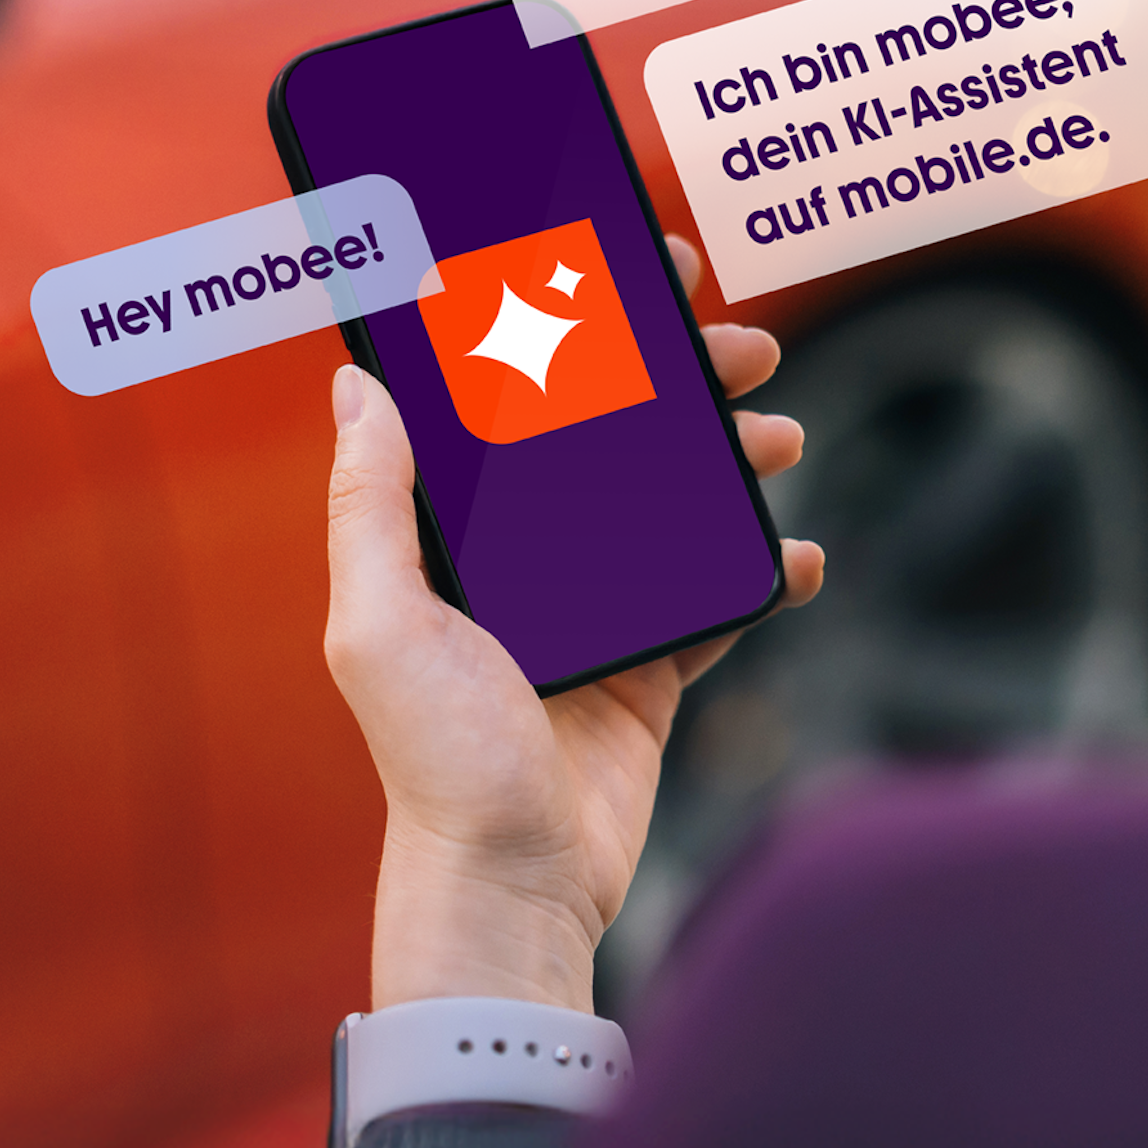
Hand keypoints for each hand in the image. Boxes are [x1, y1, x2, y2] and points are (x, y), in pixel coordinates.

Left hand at [323, 234, 823, 1015]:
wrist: (515, 883)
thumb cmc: (436, 761)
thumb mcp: (379, 621)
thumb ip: (371, 503)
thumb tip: (356, 380)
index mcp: (456, 535)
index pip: (506, 400)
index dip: (557, 324)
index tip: (611, 264)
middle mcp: (524, 560)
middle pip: (608, 432)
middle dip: (674, 374)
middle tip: (731, 338)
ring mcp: (595, 610)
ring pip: (674, 500)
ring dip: (729, 454)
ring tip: (777, 427)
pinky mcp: (653, 668)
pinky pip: (719, 600)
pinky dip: (760, 571)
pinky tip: (791, 555)